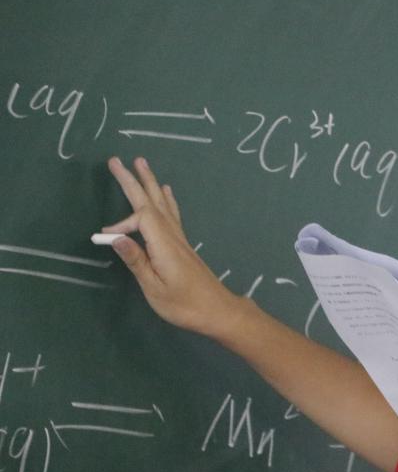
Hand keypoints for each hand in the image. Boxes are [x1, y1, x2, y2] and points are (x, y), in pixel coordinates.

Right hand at [103, 156, 245, 337]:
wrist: (218, 311)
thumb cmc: (185, 305)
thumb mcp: (154, 288)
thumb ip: (136, 261)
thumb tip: (115, 238)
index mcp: (165, 245)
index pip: (141, 219)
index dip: (121, 223)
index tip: (105, 236)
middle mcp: (174, 237)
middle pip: (151, 202)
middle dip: (133, 181)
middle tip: (116, 160)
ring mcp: (180, 239)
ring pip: (163, 204)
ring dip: (151, 183)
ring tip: (142, 164)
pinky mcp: (183, 245)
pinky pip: (172, 214)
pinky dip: (166, 199)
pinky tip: (166, 191)